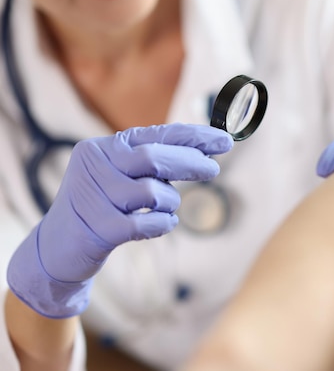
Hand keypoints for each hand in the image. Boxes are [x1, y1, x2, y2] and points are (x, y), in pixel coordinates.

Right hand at [7, 123, 232, 317]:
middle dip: (192, 162)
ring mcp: (94, 195)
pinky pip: (147, 223)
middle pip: (155, 158)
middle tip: (214, 168)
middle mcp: (95, 164)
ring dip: (168, 203)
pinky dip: (162, 225)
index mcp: (104, 147)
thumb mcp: (122, 178)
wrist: (56, 250)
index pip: (157, 135)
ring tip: (161, 210)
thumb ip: (153, 164)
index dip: (194, 137)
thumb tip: (203, 153)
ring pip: (153, 192)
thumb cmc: (100, 209)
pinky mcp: (98, 227)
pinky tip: (159, 225)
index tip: (225, 140)